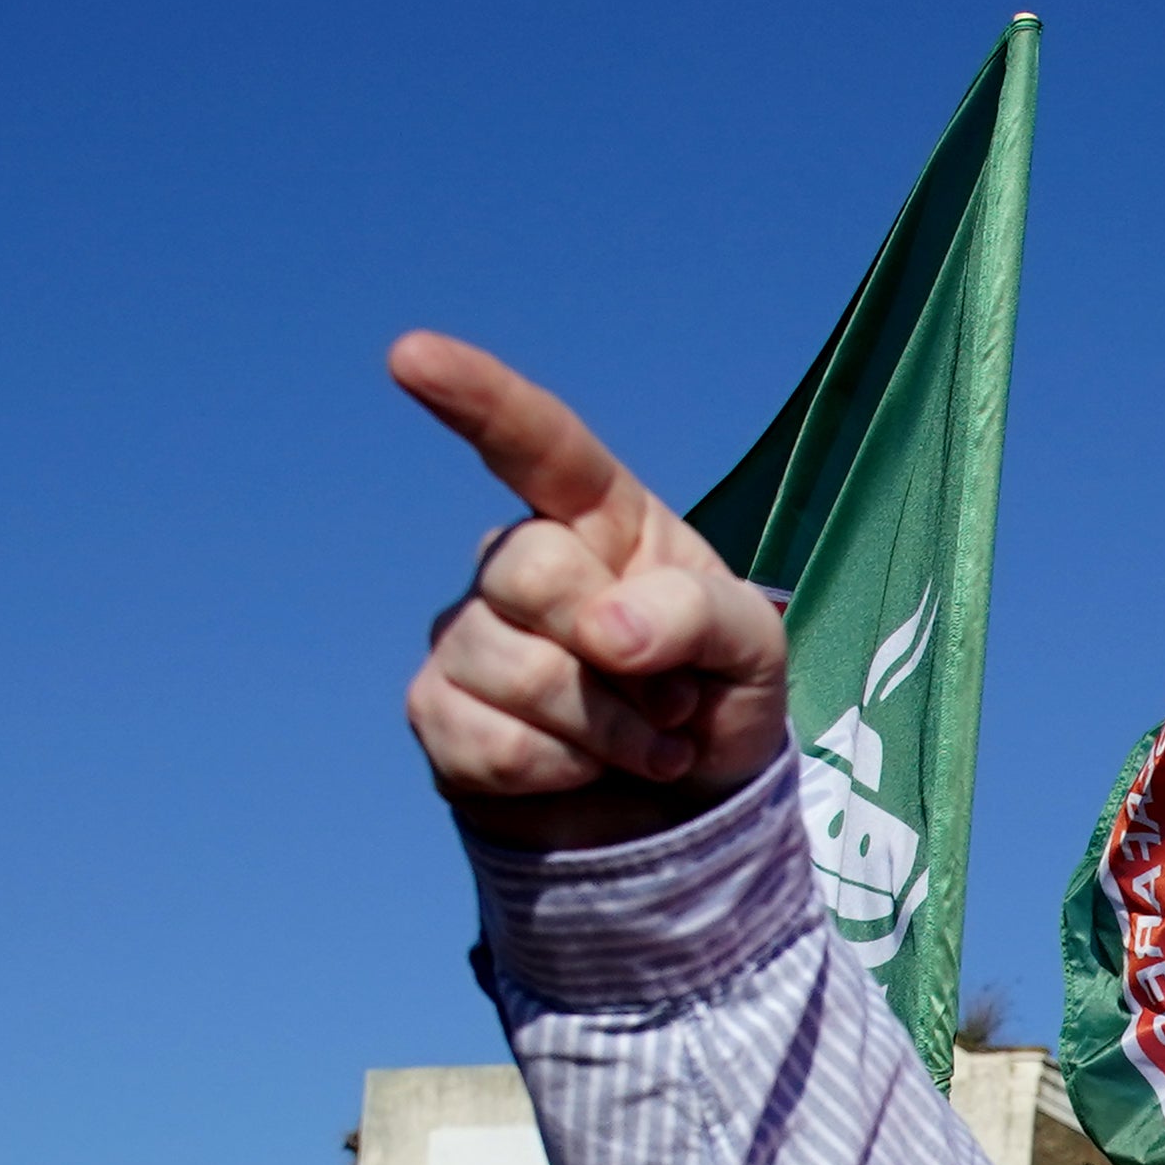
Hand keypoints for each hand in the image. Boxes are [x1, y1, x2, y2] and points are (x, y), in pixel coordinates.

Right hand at [392, 337, 790, 853]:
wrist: (686, 809)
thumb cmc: (716, 697)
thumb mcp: (753, 647)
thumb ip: (697, 614)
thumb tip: (602, 631)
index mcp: (598, 518)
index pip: (534, 441)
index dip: (476, 396)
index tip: (411, 355)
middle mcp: (517, 563)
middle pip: (531, 573)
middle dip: (621, 657)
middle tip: (672, 698)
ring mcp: (467, 637)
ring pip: (516, 671)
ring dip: (609, 730)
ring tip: (646, 740)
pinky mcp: (438, 713)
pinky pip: (494, 745)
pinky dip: (567, 772)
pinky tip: (588, 770)